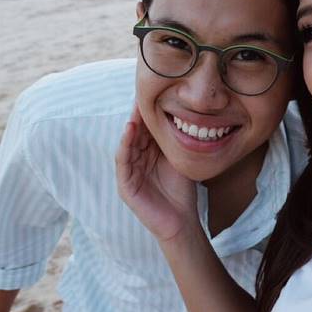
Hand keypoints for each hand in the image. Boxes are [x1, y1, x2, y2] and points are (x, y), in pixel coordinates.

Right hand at [116, 104, 198, 242]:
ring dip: (131, 125)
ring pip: (127, 143)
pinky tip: (130, 129)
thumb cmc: (183, 190)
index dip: (149, 110)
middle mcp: (136, 160)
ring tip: (137, 108)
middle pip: (136, 132)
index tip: (156, 90)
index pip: (146, 128)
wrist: (182, 221)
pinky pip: (123, 161)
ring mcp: (129, 172)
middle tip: (144, 92)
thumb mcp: (180, 158)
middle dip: (139, 113)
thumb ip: (177, 139)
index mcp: (148, 153)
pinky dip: (125, 144)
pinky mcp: (125, 185)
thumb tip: (187, 111)